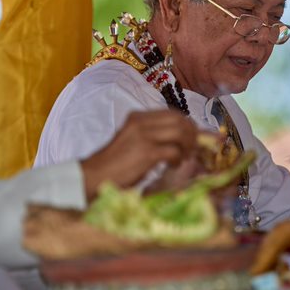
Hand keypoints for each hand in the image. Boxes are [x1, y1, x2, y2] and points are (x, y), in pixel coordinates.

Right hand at [80, 110, 198, 199]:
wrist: (95, 175)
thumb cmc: (115, 163)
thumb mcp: (133, 141)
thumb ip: (153, 135)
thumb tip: (180, 138)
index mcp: (137, 117)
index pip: (171, 113)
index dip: (187, 124)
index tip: (193, 137)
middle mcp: (140, 122)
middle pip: (179, 120)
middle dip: (192, 134)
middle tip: (192, 149)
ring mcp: (143, 136)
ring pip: (180, 132)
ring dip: (188, 146)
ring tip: (184, 158)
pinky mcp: (146, 152)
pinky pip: (174, 151)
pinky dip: (178, 159)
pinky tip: (173, 166)